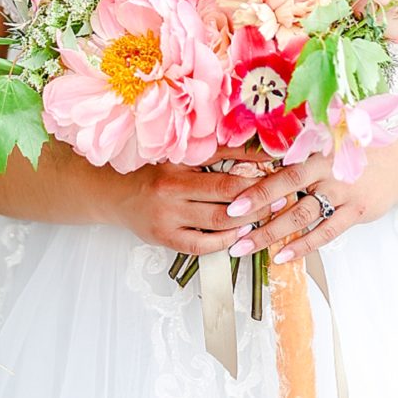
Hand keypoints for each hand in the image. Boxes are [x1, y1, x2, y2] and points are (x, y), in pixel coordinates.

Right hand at [110, 140, 272, 254]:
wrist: (114, 194)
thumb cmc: (152, 171)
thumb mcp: (179, 155)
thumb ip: (214, 153)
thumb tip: (256, 151)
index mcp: (177, 163)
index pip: (224, 164)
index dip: (255, 169)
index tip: (279, 169)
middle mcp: (171, 189)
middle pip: (226, 195)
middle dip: (260, 198)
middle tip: (282, 196)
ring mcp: (168, 217)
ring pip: (219, 221)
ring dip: (248, 220)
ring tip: (267, 216)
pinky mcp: (165, 238)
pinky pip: (202, 245)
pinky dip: (226, 240)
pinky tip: (239, 234)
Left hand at [224, 143, 397, 264]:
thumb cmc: (359, 149)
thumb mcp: (331, 140)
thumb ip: (301, 150)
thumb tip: (260, 161)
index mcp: (317, 152)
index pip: (281, 172)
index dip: (257, 187)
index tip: (232, 201)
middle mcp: (328, 172)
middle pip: (287, 194)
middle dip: (257, 213)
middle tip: (231, 227)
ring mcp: (343, 194)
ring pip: (302, 217)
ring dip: (273, 234)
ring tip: (247, 247)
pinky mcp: (356, 212)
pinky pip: (326, 232)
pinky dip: (303, 245)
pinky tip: (283, 255)